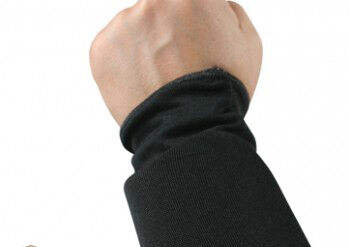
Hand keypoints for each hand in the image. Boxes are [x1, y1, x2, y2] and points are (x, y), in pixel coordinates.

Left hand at [89, 0, 261, 124]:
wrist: (191, 131)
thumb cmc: (222, 91)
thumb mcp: (247, 41)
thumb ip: (225, 10)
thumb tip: (209, 4)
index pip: (187, 3)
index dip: (192, 23)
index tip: (192, 38)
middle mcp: (154, 0)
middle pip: (158, 10)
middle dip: (167, 33)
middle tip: (179, 64)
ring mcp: (124, 24)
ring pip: (134, 30)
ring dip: (145, 49)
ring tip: (162, 81)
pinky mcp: (101, 49)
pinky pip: (113, 50)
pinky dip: (124, 67)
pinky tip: (145, 86)